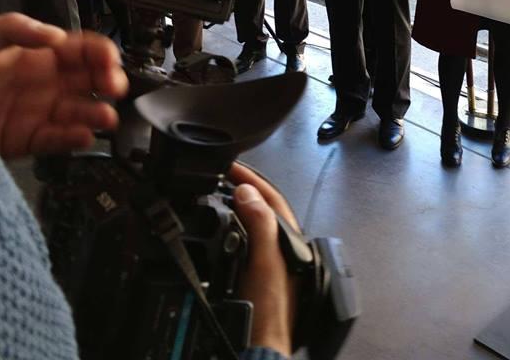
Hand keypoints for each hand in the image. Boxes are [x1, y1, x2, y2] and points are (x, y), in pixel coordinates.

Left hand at [0, 13, 127, 158]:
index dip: (100, 52)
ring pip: (78, 112)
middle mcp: (40, 83)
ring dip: (97, 113)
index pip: (79, 50)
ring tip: (104, 116)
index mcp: (33, 55)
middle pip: (88, 80)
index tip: (108, 59)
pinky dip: (72, 140)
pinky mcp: (24, 140)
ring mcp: (34, 112)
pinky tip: (81, 136)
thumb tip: (53, 35)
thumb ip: (12, 29)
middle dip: (108, 81)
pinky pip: (56, 140)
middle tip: (113, 86)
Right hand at [230, 163, 298, 356]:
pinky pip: (243, 244)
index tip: (230, 166)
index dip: (252, 180)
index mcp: (289, 244)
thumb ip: (260, 225)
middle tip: (223, 176)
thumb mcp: (265, 263)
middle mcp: (282, 252)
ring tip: (220, 194)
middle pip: (264, 210)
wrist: (259, 348)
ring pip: (254, 226)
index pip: (272, 200)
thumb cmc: (269, 314)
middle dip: (245, 189)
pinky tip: (220, 232)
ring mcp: (269, 266)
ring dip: (237, 207)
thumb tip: (248, 193)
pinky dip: (231, 231)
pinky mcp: (254, 279)